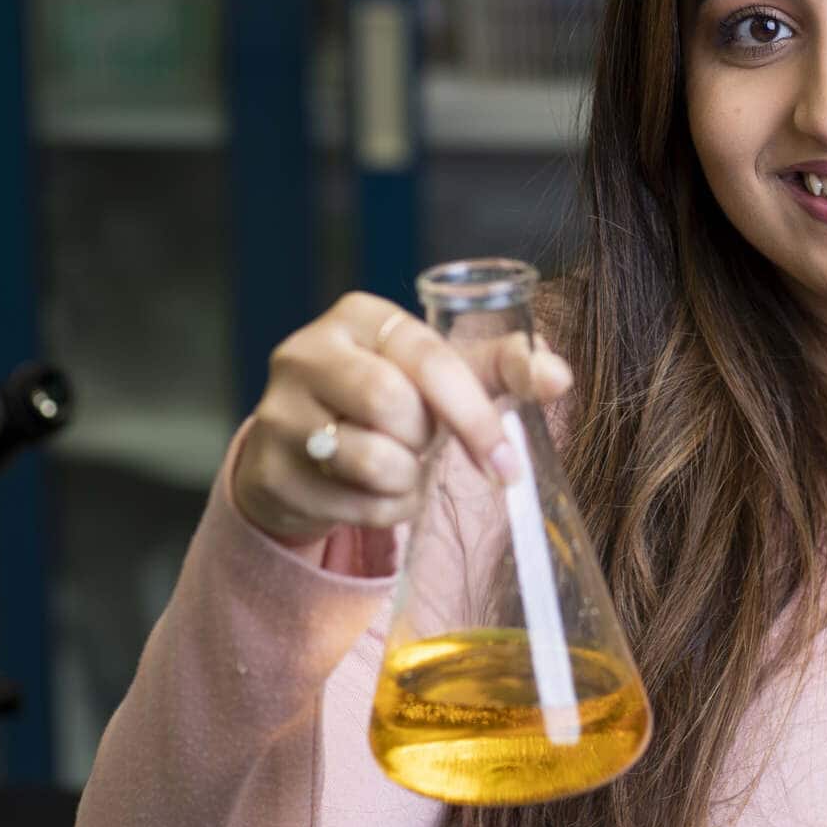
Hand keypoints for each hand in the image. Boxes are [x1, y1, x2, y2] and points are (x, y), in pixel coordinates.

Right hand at [229, 291, 573, 550]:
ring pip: (375, 461)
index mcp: (356, 316)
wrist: (301, 451)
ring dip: (407, 480)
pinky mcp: (267, 472)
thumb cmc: (386, 401)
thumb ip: (501, 370)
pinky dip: (382, 511)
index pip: (429, 360)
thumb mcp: (441, 376)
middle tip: (420, 443)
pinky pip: (354, 506)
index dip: (475, 416)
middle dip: (426, 441)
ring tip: (396, 466)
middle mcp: (306, 353)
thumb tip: (560, 375)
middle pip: (396, 408)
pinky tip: (370, 492)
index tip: (507, 463)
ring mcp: (278, 414)